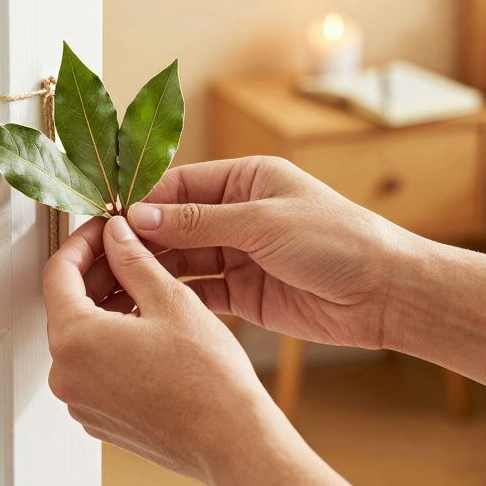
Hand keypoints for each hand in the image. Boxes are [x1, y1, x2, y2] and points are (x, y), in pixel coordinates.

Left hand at [42, 215, 400, 485]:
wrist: (232, 441)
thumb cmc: (208, 379)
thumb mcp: (170, 299)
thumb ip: (133, 260)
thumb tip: (116, 235)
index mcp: (74, 340)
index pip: (58, 272)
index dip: (82, 242)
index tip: (103, 230)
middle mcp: (66, 375)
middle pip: (68, 306)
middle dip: (98, 274)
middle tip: (130, 251)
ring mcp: (81, 401)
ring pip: (84, 338)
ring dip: (108, 308)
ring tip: (148, 288)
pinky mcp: (100, 418)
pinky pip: (96, 368)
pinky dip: (113, 343)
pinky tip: (149, 329)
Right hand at [128, 156, 423, 348]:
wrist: (388, 295)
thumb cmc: (340, 242)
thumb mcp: (264, 223)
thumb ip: (199, 222)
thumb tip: (141, 217)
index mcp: (246, 179)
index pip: (177, 186)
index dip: (140, 205)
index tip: (104, 222)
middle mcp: (238, 213)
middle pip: (172, 225)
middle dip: (136, 243)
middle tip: (97, 260)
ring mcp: (240, 254)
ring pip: (180, 261)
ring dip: (148, 272)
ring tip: (110, 288)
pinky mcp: (245, 293)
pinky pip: (198, 292)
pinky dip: (171, 298)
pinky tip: (143, 307)